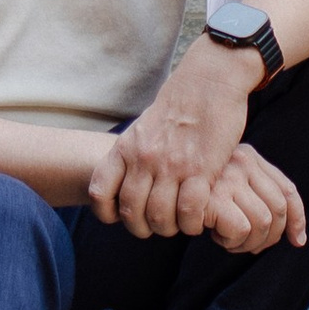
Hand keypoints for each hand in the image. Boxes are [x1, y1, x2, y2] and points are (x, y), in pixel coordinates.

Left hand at [88, 51, 281, 239]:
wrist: (209, 81)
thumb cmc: (178, 106)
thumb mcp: (142, 128)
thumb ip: (133, 156)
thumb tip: (126, 185)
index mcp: (125, 148)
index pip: (100, 192)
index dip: (107, 213)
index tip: (121, 217)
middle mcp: (144, 159)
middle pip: (132, 213)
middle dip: (144, 228)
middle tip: (158, 225)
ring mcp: (172, 165)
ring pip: (160, 217)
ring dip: (170, 228)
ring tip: (180, 222)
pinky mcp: (202, 169)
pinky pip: (190, 211)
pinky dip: (192, 222)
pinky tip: (198, 218)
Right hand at [196, 140, 307, 254]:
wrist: (141, 172)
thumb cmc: (185, 183)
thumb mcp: (225, 180)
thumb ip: (254, 196)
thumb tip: (297, 239)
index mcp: (249, 156)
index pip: (288, 191)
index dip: (297, 220)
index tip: (297, 241)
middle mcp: (243, 161)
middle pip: (279, 211)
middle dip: (267, 239)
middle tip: (244, 245)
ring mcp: (227, 176)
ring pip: (263, 222)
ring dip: (246, 242)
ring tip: (224, 238)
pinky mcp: (211, 195)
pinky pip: (240, 229)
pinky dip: (230, 241)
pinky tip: (212, 234)